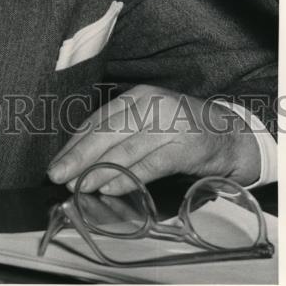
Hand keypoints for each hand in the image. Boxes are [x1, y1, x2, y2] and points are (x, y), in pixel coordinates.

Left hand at [47, 84, 260, 193]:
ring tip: (80, 186)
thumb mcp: (147, 123)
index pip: (97, 120)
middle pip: (106, 132)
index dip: (74, 144)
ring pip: (125, 149)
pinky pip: (150, 164)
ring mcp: (168, 124)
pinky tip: (111, 189)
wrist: (229, 135)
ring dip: (99, 171)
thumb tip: (80, 159)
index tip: (56, 163)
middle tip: (57, 175)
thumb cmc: (180, 130)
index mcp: (136, 97)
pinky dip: (128, 177)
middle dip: (78, 156)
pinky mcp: (185, 146)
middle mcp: (150, 105)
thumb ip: (119, 135)